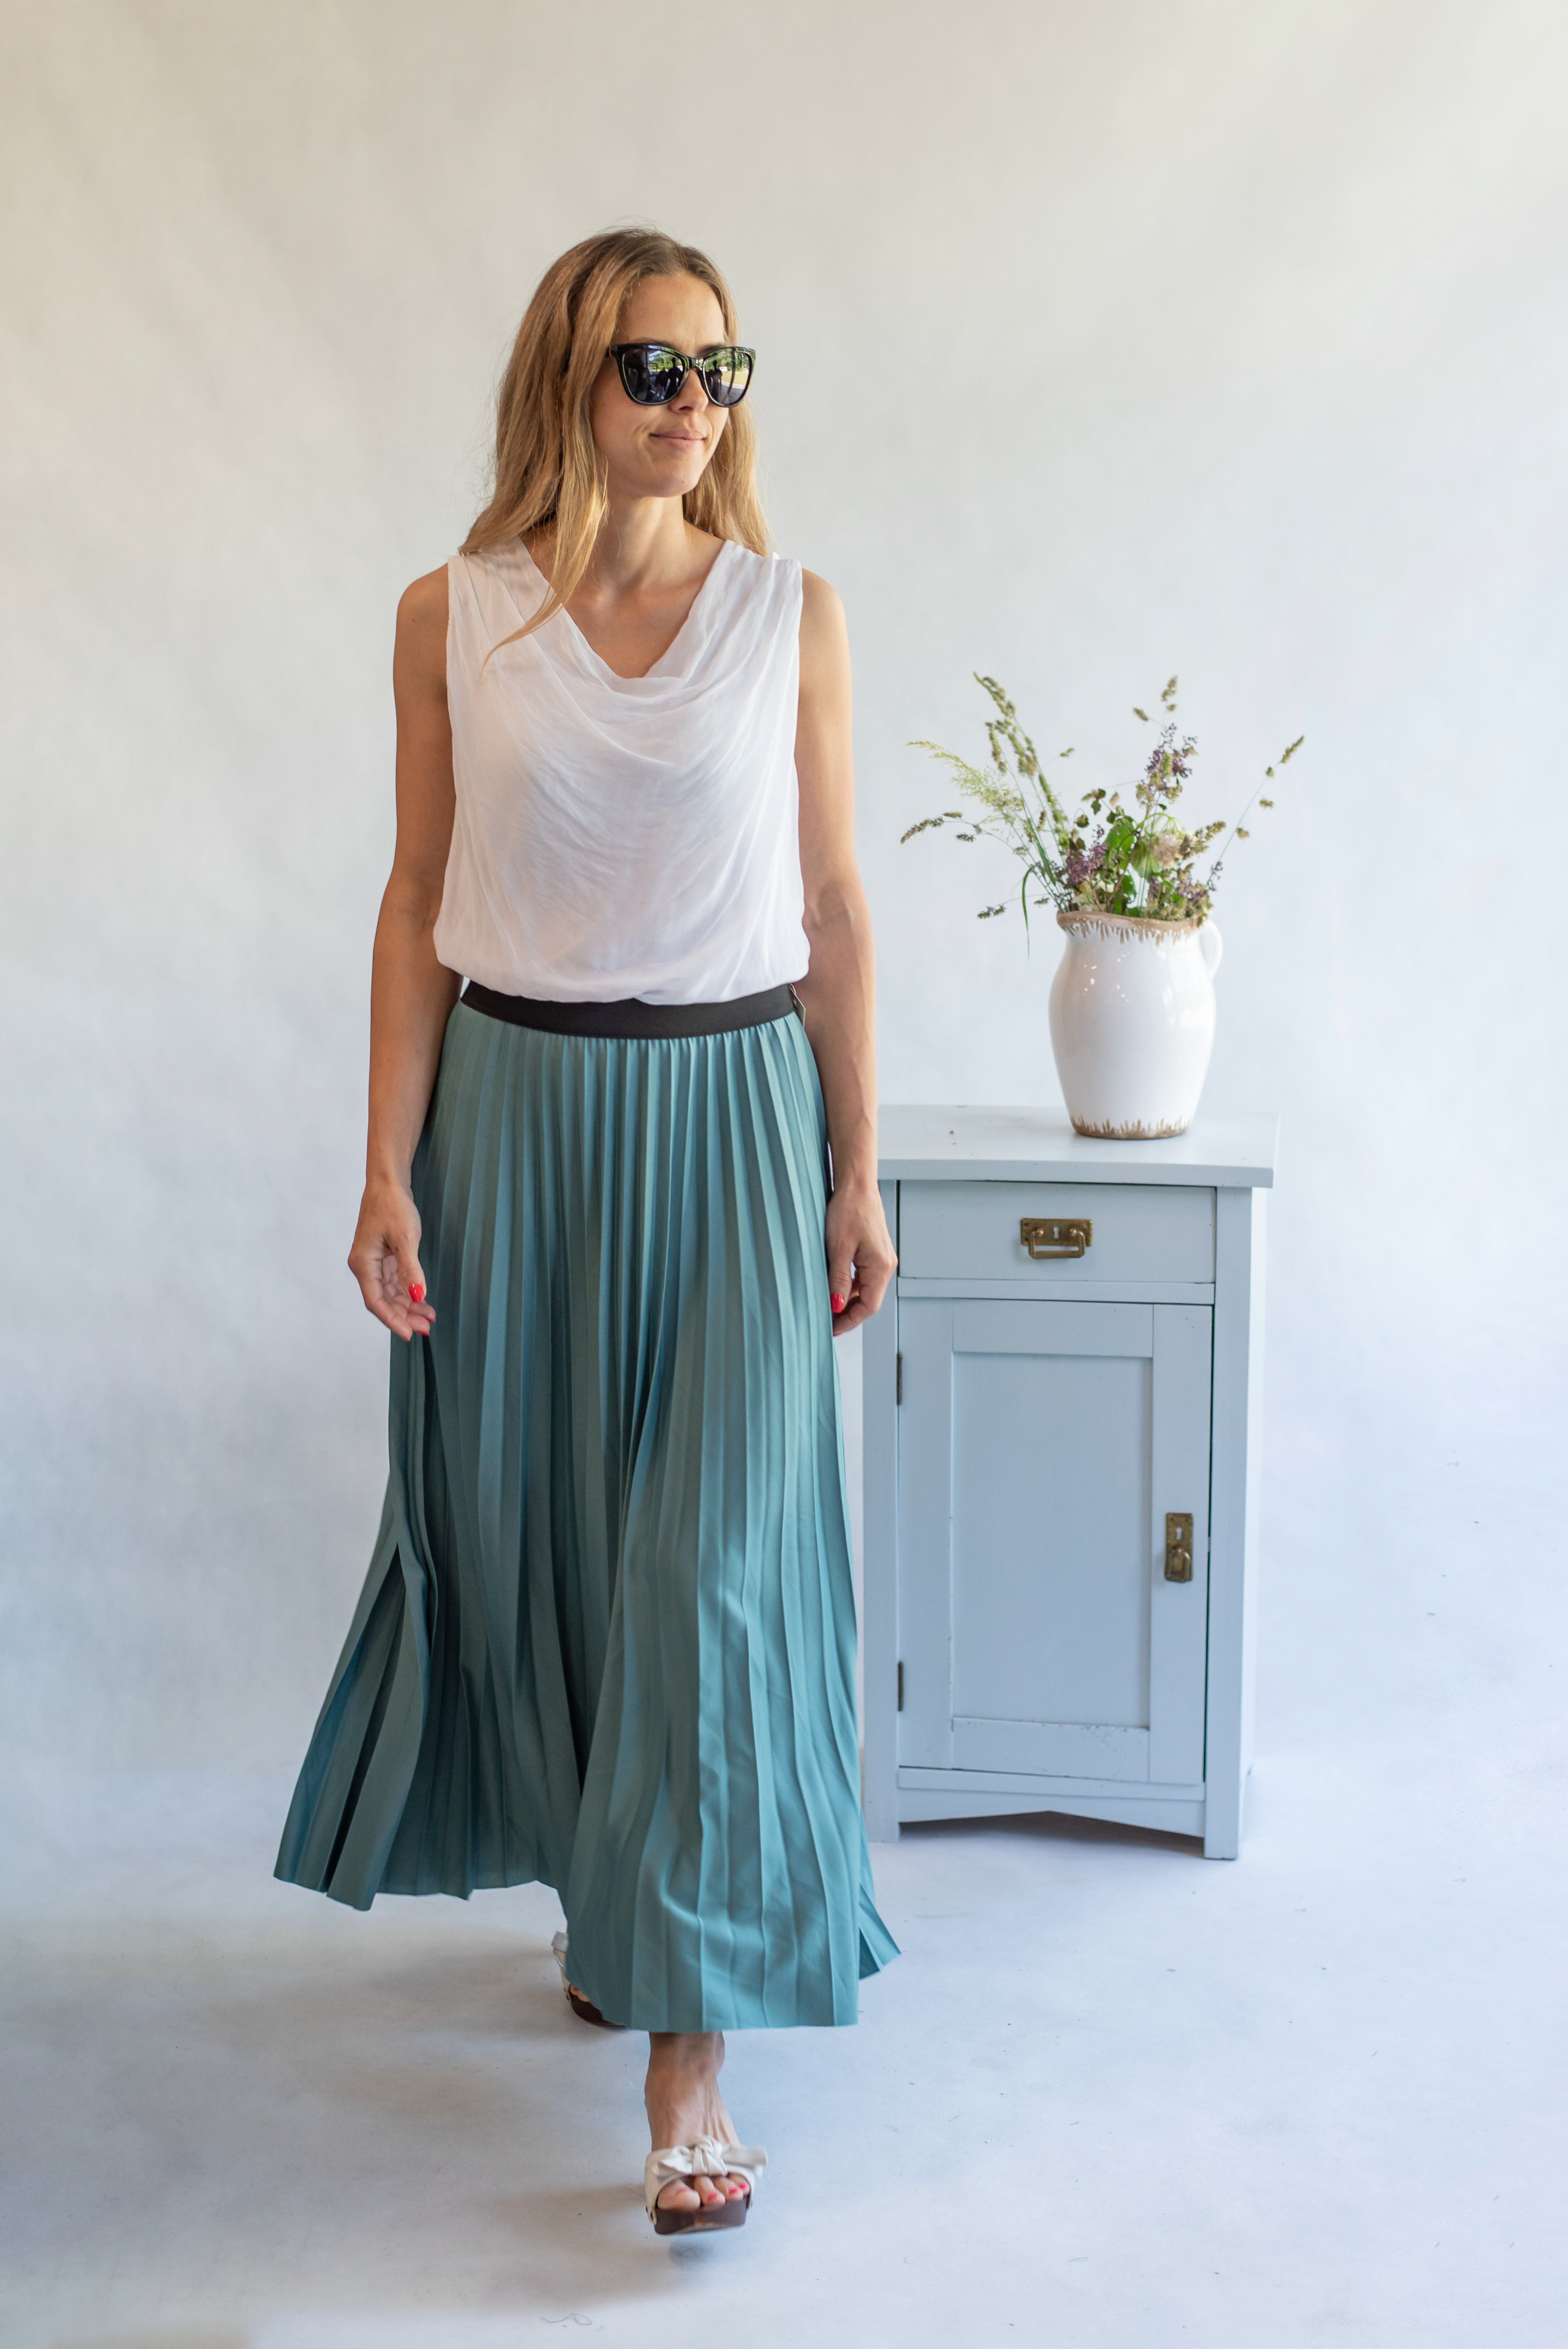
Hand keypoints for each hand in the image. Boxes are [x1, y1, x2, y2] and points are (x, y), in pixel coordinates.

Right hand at [348, 1177, 435, 1341]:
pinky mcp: (384, 1256)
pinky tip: (423, 1300)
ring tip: (429, 1318)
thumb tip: (417, 1297)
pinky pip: (394, 1282)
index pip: (376, 1302)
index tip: (409, 1335)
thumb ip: (410, 1270)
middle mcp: (365, 1266)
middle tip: (426, 1328)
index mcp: (363, 1264)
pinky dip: (408, 1291)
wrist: (388, 1182)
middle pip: (383, 1300)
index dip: (392, 1320)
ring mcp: (374, 1262)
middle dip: (404, 1316)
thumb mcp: (405, 1239)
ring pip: (390, 1293)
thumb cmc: (393, 1206)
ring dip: (408, 1306)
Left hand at [825, 1179, 895, 1334]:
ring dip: (847, 1299)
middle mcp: (885, 1264)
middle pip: (869, 1300)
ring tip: (826, 1304)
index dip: (849, 1321)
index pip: (868, 1306)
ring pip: (865, 1288)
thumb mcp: (838, 1248)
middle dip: (848, 1313)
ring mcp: (881, 1257)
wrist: (856, 1184)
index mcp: (880, 1267)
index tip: (831, 1329)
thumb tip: (836, 1307)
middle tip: (825, 1321)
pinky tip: (833, 1284)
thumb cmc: (848, 1210)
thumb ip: (838, 1280)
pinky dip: (849, 1284)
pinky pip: (863, 1275)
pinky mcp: (874, 1250)